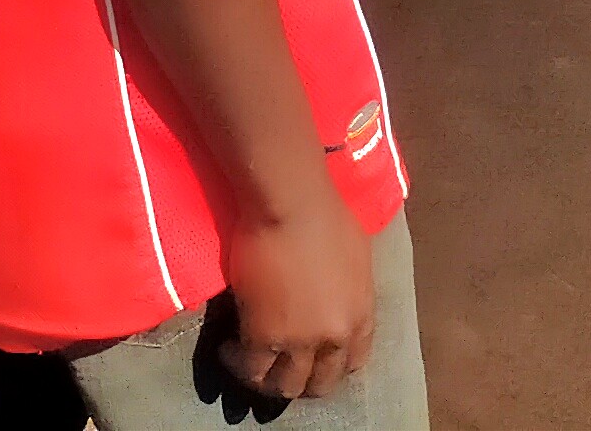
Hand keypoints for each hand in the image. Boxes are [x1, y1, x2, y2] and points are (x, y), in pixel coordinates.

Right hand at [217, 198, 375, 406]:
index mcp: (361, 316)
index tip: (314, 357)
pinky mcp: (264, 338)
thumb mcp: (355, 257)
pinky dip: (237, 364)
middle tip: (279, 366)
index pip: (353, 363)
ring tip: (249, 362)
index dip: (331, 365)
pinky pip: (250, 369)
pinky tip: (228, 349)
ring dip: (267, 380)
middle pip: (320, 384)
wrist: (292, 205)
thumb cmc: (326, 214)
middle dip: (300, 380)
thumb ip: (348, 289)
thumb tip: (333, 297)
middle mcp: (335, 337)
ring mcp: (300, 342)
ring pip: (284, 386)